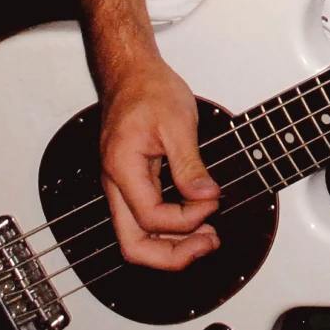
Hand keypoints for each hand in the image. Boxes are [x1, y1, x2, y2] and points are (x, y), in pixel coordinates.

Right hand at [98, 54, 220, 270]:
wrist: (131, 73)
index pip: (152, 217)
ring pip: (137, 238)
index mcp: (123, 168)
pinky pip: (144, 220)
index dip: (187, 219)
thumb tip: (207, 197)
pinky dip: (168, 229)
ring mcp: (120, 186)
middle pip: (133, 245)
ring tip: (208, 236)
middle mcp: (115, 183)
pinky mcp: (131, 184)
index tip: (214, 202)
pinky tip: (194, 221)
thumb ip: (190, 165)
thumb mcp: (178, 123)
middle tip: (208, 244)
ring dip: (172, 245)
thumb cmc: (148, 89)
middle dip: (172, 255)